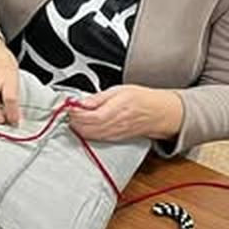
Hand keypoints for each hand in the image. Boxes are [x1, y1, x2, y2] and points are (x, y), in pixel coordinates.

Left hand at [68, 85, 182, 141]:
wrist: (158, 113)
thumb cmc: (140, 99)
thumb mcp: (119, 89)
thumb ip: (98, 97)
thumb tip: (81, 102)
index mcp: (118, 108)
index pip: (92, 116)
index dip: (77, 113)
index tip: (70, 107)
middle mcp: (116, 123)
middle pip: (88, 128)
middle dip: (75, 121)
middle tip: (70, 112)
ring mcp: (116, 133)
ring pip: (91, 136)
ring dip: (79, 128)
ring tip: (76, 117)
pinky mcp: (115, 139)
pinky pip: (97, 139)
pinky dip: (87, 133)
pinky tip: (84, 126)